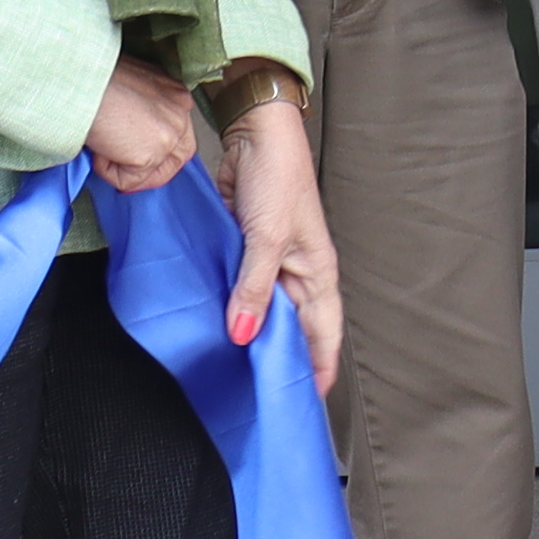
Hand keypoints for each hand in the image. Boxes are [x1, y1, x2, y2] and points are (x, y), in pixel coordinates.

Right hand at [85, 58, 203, 195]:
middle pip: (179, 156)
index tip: (137, 159)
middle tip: (123, 172)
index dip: (160, 151)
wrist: (83, 82)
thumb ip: (140, 110)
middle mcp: (180, 113)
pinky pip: (128, 180)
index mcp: (175, 94)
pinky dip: (105, 170)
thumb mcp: (129, 87)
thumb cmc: (95, 79)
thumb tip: (130, 137)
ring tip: (100, 147)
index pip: (179, 132)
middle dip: (151, 172)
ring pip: (151, 172)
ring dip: (121, 167)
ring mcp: (169, 134)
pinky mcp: (152, 154)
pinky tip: (97, 147)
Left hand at [218, 101, 345, 399]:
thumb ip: (254, 289)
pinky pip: (241, 291)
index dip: (318, 369)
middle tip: (261, 397)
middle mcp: (297, 274)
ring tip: (234, 370)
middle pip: (294, 330)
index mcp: (317, 274)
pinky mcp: (245, 252)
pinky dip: (231, 309)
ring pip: (265, 313)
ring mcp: (271, 264)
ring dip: (252, 336)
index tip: (305, 403)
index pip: (324, 335)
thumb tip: (242, 334)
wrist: (255, 134)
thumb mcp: (267, 238)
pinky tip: (215, 326)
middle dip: (282, 362)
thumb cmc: (279, 178)